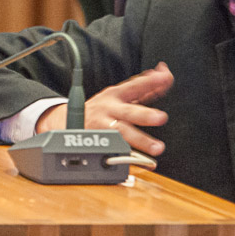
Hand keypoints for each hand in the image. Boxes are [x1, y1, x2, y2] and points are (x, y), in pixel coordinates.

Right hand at [36, 62, 173, 156]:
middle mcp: (110, 110)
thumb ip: (146, 86)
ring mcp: (104, 128)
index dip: (151, 82)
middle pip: (127, 112)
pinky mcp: (99, 144)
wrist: (68, 122)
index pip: (135, 86)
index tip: (166, 78)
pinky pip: (116, 152)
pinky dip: (129, 157)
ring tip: (157, 148)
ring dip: (140, 141)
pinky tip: (143, 162)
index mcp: (116, 95)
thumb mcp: (120, 94)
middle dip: (144, 115)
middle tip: (161, 117)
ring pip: (122, 135)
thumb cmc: (103, 108)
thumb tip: (166, 73)